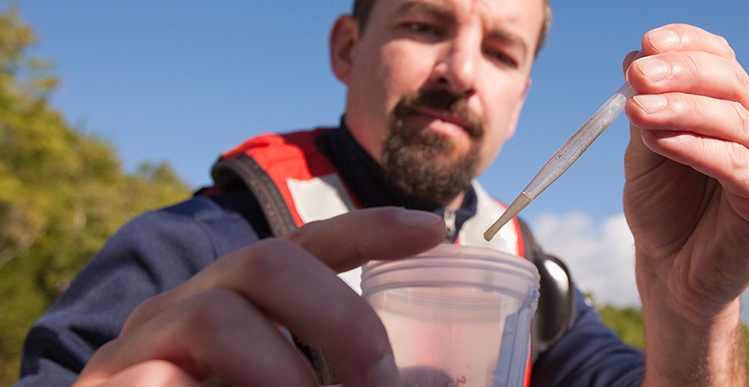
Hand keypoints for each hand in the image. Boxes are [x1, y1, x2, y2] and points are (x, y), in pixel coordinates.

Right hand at [72, 207, 446, 386]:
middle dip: (341, 320)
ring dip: (287, 376)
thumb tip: (438, 386)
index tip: (434, 230)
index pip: (302, 247)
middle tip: (381, 383)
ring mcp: (134, 347)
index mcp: (235, 306)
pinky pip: (162, 379)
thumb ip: (349, 380)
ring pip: (216, 316)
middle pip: (266, 261)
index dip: (369, 229)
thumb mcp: (289, 386)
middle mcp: (182, 309)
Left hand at [621, 24, 748, 383]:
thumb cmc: (662, 211)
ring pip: (732, 121)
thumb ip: (645, 113)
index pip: (719, 60)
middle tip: (638, 73)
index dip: (688, 44)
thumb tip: (635, 60)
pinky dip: (697, 148)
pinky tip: (662, 140)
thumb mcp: (644, 154)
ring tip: (638, 108)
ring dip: (682, 109)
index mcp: (730, 109)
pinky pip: (735, 165)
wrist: (673, 273)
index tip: (648, 42)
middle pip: (729, 83)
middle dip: (681, 73)